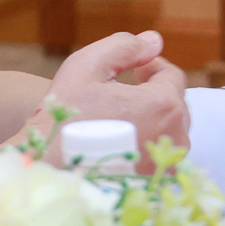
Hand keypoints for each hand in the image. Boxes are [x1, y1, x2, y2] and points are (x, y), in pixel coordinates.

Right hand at [39, 31, 188, 154]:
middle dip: (155, 93)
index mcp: (162, 104)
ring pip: (170, 132)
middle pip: (175, 105)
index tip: (135, 69)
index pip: (173, 76)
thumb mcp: (87, 67)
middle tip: (126, 91)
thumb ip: (124, 47)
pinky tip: (122, 143)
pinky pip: (162, 156)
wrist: (49, 169)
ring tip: (123, 117)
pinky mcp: (159, 185)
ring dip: (153, 119)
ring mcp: (168, 165)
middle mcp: (174, 137)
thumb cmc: (65, 116)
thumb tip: (154, 40)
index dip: (152, 66)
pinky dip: (148, 145)